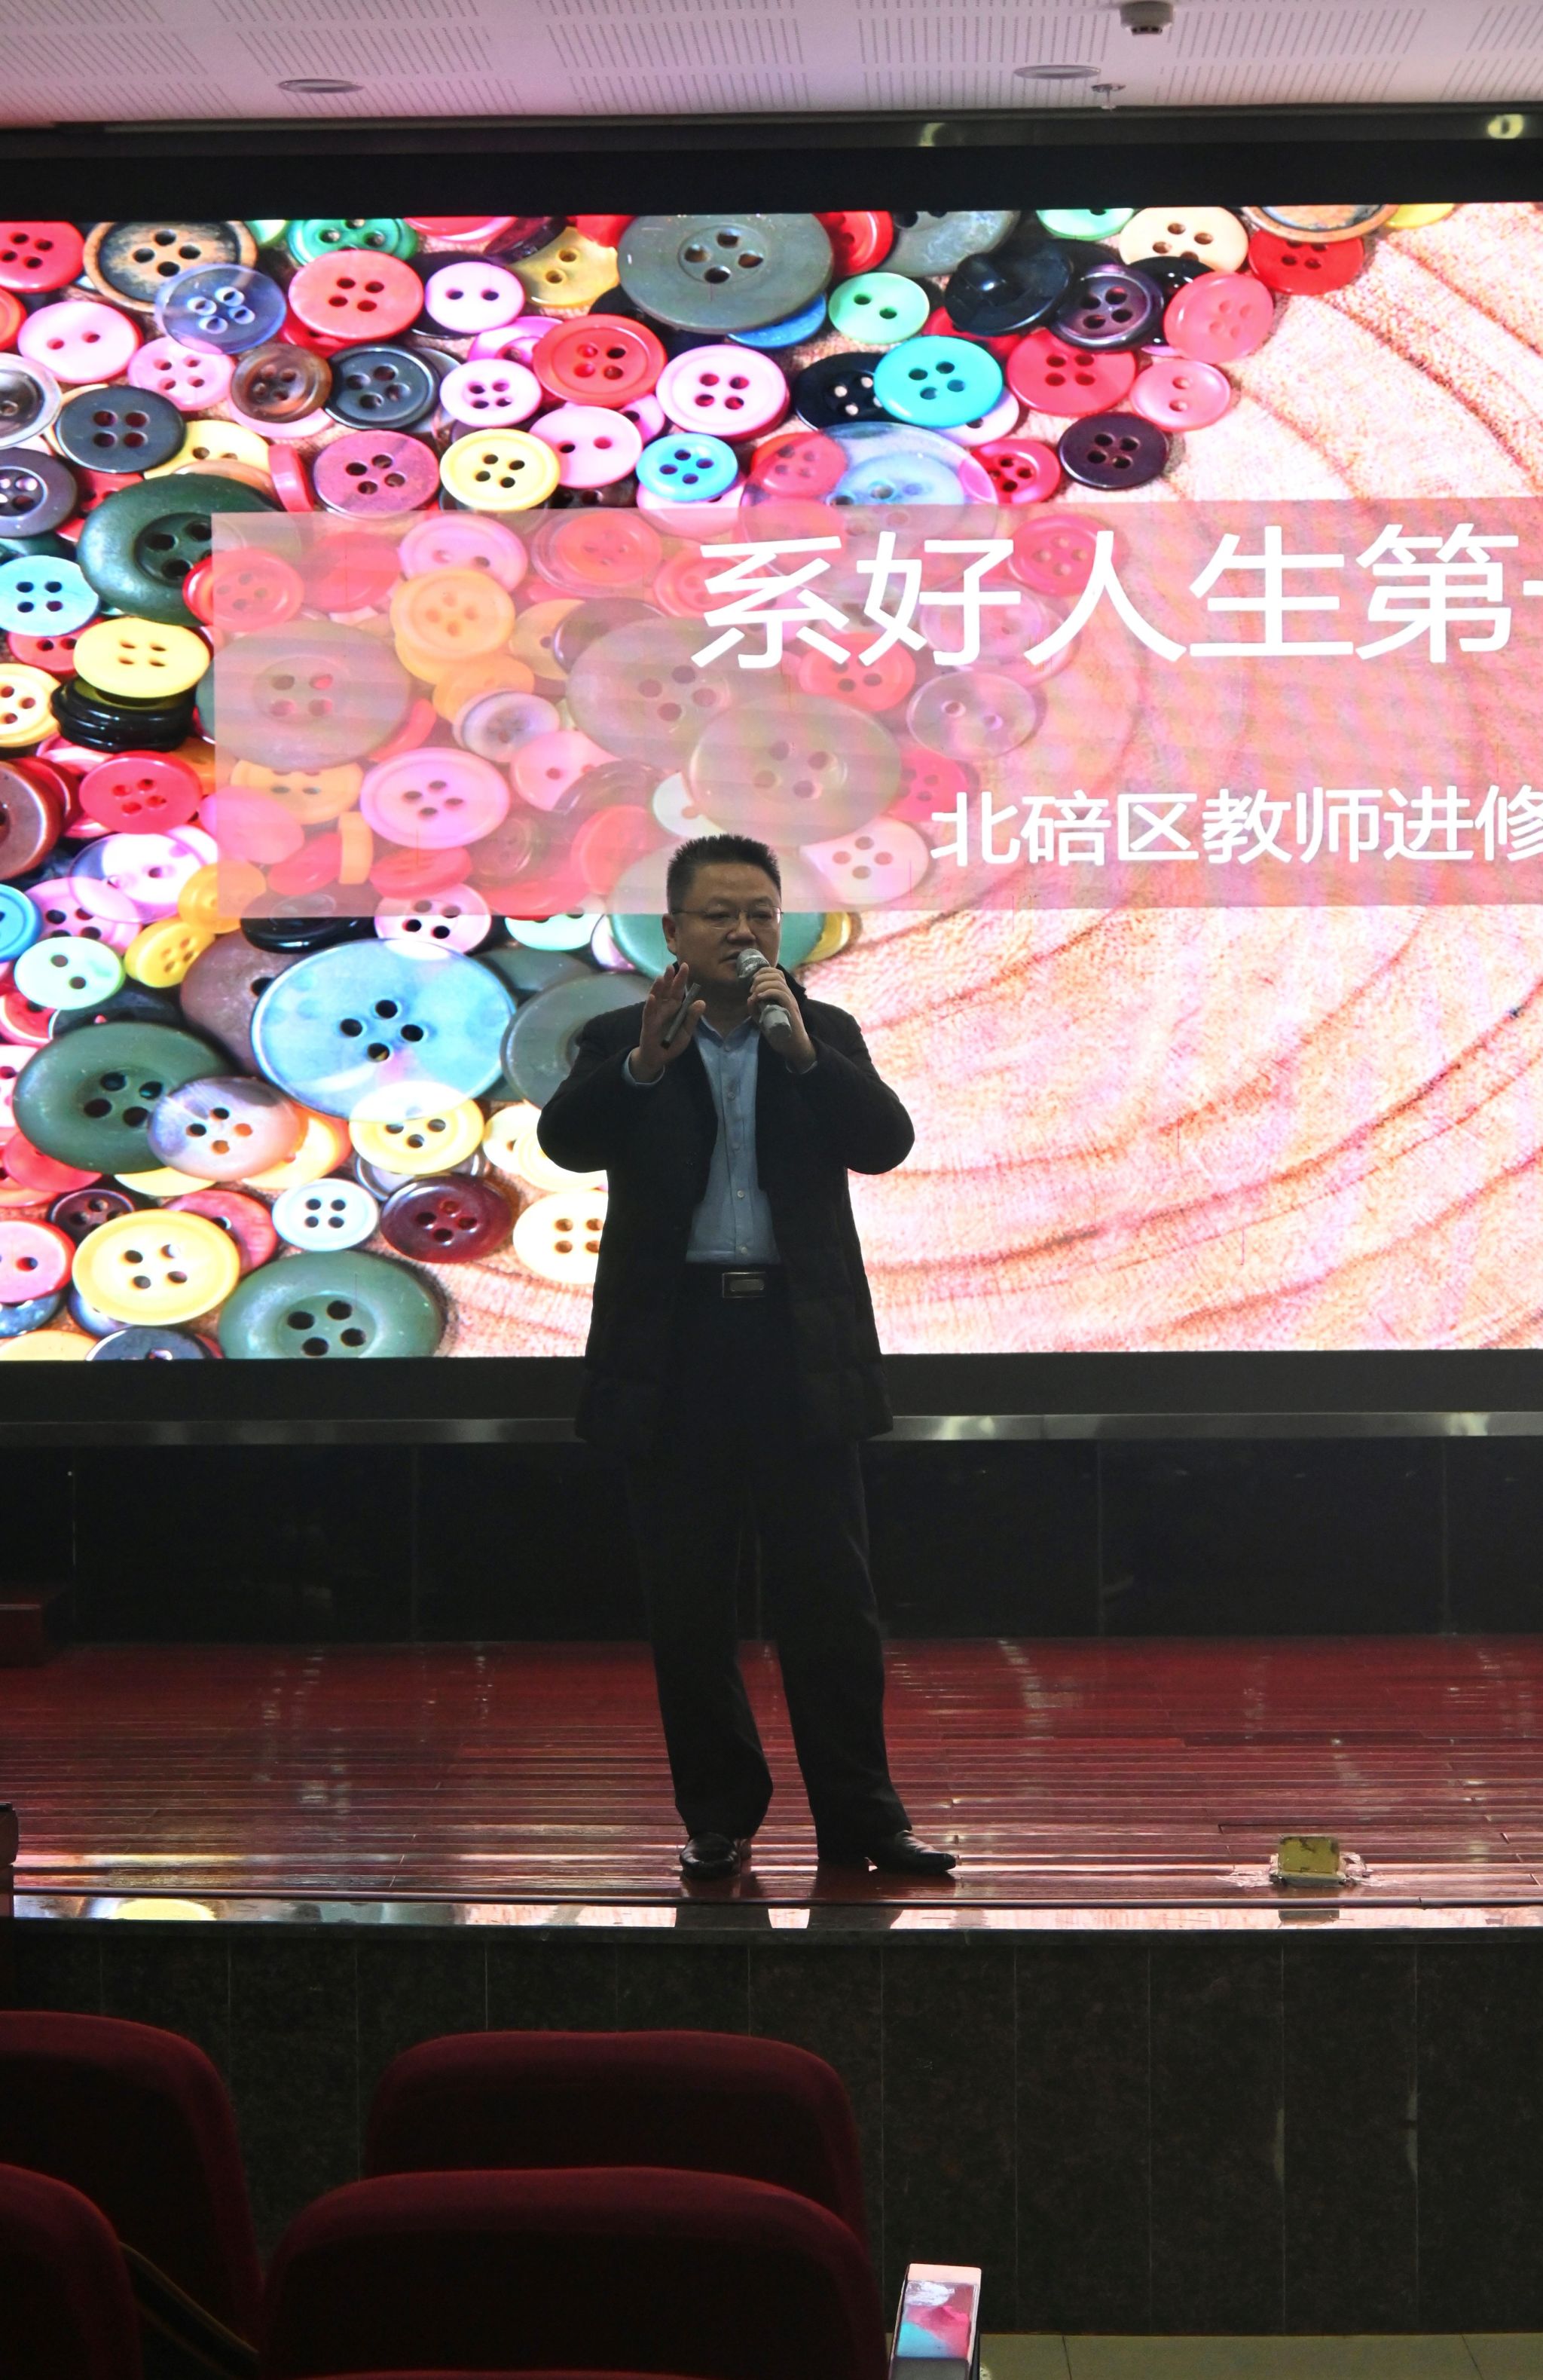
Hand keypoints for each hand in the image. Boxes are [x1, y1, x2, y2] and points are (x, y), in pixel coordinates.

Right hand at [630, 961, 705, 1081]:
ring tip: (662, 977)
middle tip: (672, 966)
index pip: (679, 990)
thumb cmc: (673, 1042)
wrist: (659, 1057)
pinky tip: (652, 997)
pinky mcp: (649, 1023)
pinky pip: (649, 1013)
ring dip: (658, 987)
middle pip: (667, 990)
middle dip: (670, 979)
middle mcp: (665, 1007)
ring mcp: (655, 1014)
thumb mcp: (687, 1031)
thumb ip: (692, 1017)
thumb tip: (702, 1002)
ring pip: (656, 997)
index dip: (681, 979)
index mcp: (675, 1007)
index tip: (686, 966)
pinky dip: (650, 1005)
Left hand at [746, 965, 815, 1069]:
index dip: (763, 972)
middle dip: (760, 977)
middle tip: (751, 989)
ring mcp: (791, 1002)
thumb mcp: (763, 1019)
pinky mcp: (791, 1010)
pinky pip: (781, 994)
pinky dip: (768, 992)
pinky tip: (760, 997)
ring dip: (763, 984)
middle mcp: (789, 995)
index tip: (752, 983)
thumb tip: (749, 997)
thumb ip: (755, 1009)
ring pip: (778, 982)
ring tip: (755, 993)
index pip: (777, 974)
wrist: (793, 1047)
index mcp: (783, 994)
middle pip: (777, 974)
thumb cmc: (780, 1034)